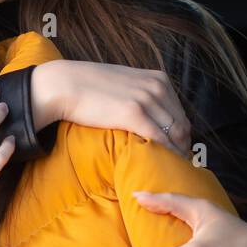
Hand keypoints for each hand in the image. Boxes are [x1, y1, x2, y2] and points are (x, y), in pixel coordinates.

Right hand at [31, 60, 192, 155]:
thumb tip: (149, 112)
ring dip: (175, 153)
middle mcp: (157, 87)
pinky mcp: (133, 114)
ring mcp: (146, 100)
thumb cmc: (88, 85)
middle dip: (182, 146)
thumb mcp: (125, 82)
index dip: (181, 134)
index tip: (177, 149)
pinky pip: (159, 139)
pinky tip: (160, 164)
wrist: (64, 85)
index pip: (180, 112)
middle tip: (176, 164)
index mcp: (158, 79)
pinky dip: (164, 153)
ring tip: (169, 167)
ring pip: (174, 133)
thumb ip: (142, 93)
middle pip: (181, 124)